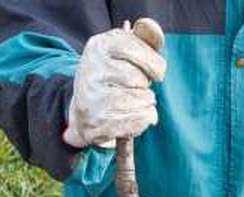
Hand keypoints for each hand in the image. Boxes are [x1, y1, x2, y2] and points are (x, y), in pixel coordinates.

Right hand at [64, 25, 167, 148]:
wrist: (85, 110)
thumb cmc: (113, 76)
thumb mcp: (124, 53)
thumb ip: (143, 41)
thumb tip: (152, 28)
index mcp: (99, 46)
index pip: (133, 48)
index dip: (153, 63)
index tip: (158, 72)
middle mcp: (91, 69)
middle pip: (138, 78)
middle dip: (146, 86)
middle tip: (137, 88)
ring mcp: (91, 97)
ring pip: (140, 101)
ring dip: (148, 104)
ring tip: (138, 102)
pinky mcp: (97, 121)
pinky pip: (137, 120)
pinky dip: (144, 120)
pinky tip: (136, 116)